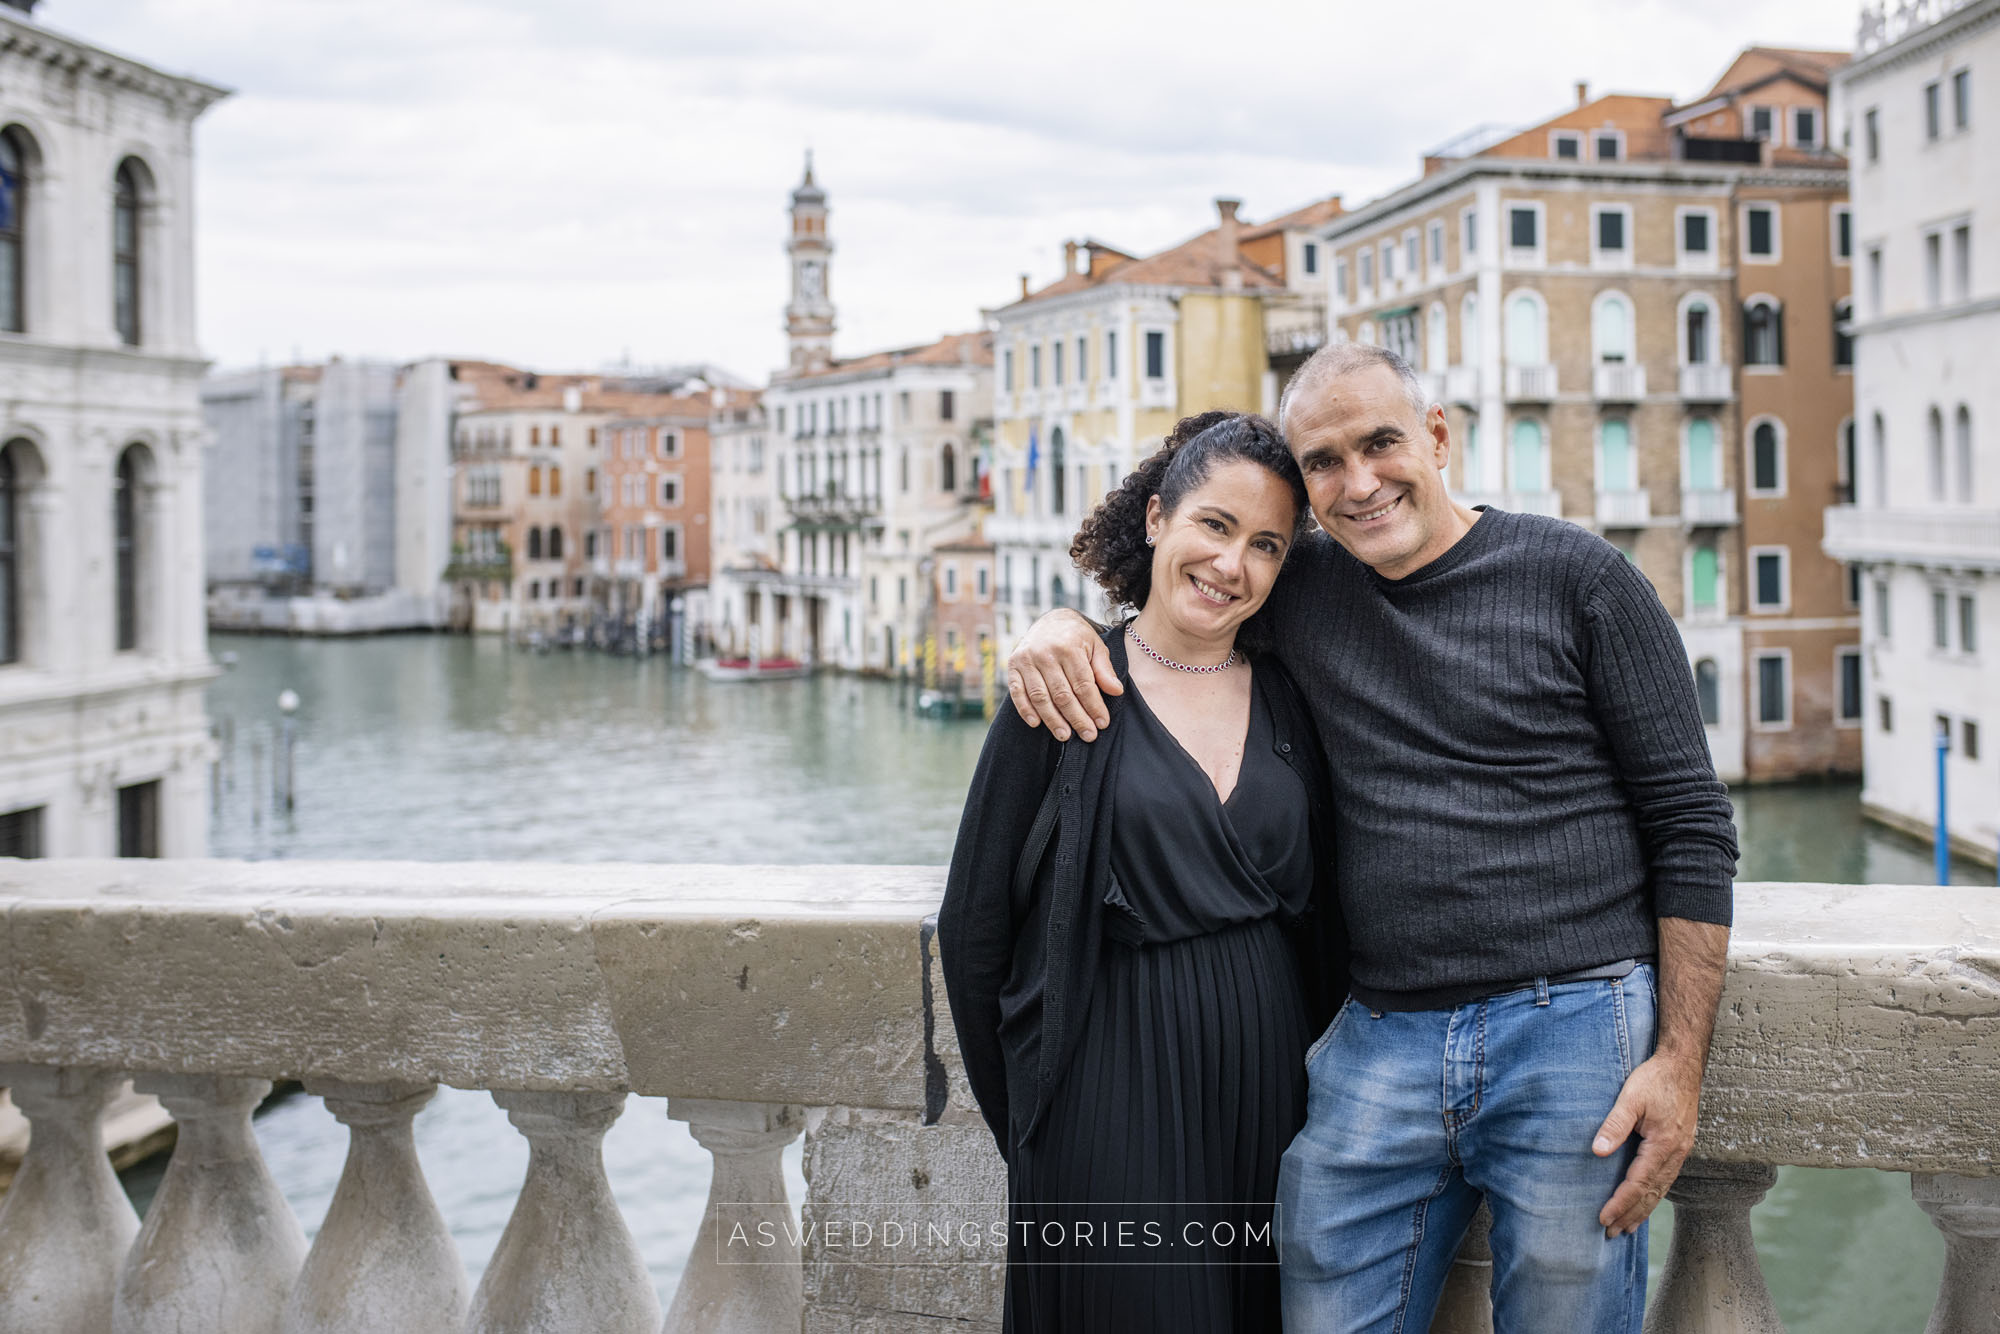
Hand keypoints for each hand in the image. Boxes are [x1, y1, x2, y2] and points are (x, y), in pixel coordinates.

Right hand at [1005, 610, 1121, 739]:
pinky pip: (1017, 692)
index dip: (1094, 706)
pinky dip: (1025, 710)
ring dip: (1053, 720)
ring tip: (1065, 736)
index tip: (1102, 723)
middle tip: (1088, 736)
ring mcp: (1027, 660)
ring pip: (1040, 697)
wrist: (1050, 621)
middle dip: (1077, 718)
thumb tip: (1116, 692)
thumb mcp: (1096, 647)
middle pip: (1062, 694)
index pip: (1083, 684)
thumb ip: (1104, 670)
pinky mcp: (1012, 666)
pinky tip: (1037, 724)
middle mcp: (1046, 653)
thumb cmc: (1077, 638)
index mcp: (1069, 648)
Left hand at [1592, 1052, 1700, 1236]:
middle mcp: (1675, 1153)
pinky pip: (1666, 1178)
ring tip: (1626, 1227)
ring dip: (1643, 1209)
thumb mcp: (1630, 1097)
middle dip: (1631, 1214)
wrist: (1682, 1065)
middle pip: (1651, 1193)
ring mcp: (1680, 1151)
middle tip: (1611, 1233)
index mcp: (1663, 1145)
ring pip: (1660, 1189)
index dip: (1620, 1203)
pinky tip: (1645, 1201)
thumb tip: (1598, 1152)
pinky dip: (1654, 1194)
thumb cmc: (1655, 1079)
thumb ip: (1614, 1125)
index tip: (1603, 1219)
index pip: (1638, 1183)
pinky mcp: (1680, 1146)